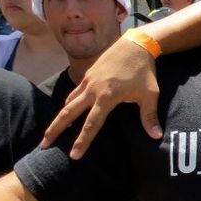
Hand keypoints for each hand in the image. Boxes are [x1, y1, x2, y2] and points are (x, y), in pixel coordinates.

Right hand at [42, 35, 161, 158]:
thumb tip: (156, 136)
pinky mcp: (88, 75)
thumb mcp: (150, 94)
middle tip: (43, 145)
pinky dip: (67, 104)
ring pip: (68, 102)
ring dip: (59, 117)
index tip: (74, 155)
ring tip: (51, 132)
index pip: (92, 124)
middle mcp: (92, 89)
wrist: (136, 45)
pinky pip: (74, 92)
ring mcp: (88, 81)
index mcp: (107, 96)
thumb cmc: (144, 71)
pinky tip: (66, 111)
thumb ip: (149, 116)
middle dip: (55, 130)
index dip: (82, 140)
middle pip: (68, 113)